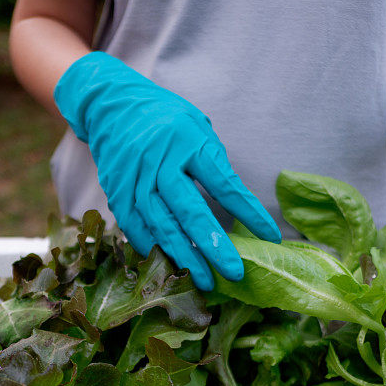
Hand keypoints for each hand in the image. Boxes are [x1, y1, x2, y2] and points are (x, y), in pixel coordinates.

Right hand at [53, 52, 280, 289]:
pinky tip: (169, 267)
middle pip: (190, 210)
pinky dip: (153, 249)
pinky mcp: (117, 192)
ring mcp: (135, 178)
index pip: (225, 183)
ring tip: (203, 281)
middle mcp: (161, 161)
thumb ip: (215, 165)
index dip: (249, 211)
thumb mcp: (199, 128)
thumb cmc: (168, 120)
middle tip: (233, 272)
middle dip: (213, 245)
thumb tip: (239, 208)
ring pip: (161, 224)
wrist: (113, 104)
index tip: (271, 235)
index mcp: (190, 142)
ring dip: (184, 256)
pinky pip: (135, 227)